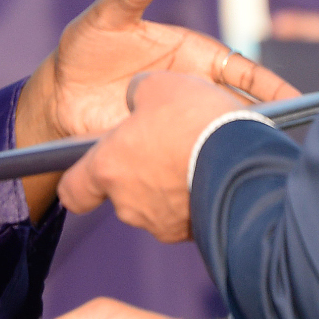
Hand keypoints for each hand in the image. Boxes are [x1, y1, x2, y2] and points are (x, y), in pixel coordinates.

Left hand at [18, 0, 293, 146]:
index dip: (272, 85)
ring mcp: (179, 121)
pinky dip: (205, 172)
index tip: (298, 99)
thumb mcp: (108, 17)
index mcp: (195, 55)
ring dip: (235, 149)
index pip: (244, 71)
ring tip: (258, 164)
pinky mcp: (161, 148)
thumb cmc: (86, 47)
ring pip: (217, 137)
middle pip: (238, 107)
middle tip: (283, 139)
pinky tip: (218, 186)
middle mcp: (194, 90)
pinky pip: (188, 160)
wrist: (58, 92)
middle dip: (262, 122)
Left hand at [59, 70, 254, 243]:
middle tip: (164, 144)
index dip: (78, 180)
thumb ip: (139, 92)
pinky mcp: (194, 234)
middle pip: (122, 191)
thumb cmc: (194, 119)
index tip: (87, 171)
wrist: (245, 162)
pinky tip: (215, 173)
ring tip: (197, 155)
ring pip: (156, 203)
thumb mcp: (160, 84)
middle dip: (140, 170)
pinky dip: (196, 195)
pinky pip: (188, 213)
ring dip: (170, 183)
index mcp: (109, 168)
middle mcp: (128, 203)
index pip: (73, 190)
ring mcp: (162, 223)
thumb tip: (141, 98)